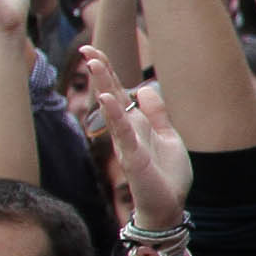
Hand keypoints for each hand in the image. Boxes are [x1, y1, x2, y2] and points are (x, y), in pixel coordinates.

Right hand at [79, 50, 191, 232]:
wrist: (169, 206)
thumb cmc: (166, 174)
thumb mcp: (167, 136)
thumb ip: (157, 115)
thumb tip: (145, 89)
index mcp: (136, 124)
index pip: (119, 92)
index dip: (109, 72)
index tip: (95, 50)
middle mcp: (127, 131)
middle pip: (111, 95)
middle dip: (101, 72)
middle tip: (87, 49)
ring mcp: (128, 144)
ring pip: (113, 110)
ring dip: (104, 85)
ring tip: (94, 63)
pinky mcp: (133, 158)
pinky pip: (123, 132)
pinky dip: (115, 115)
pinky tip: (106, 97)